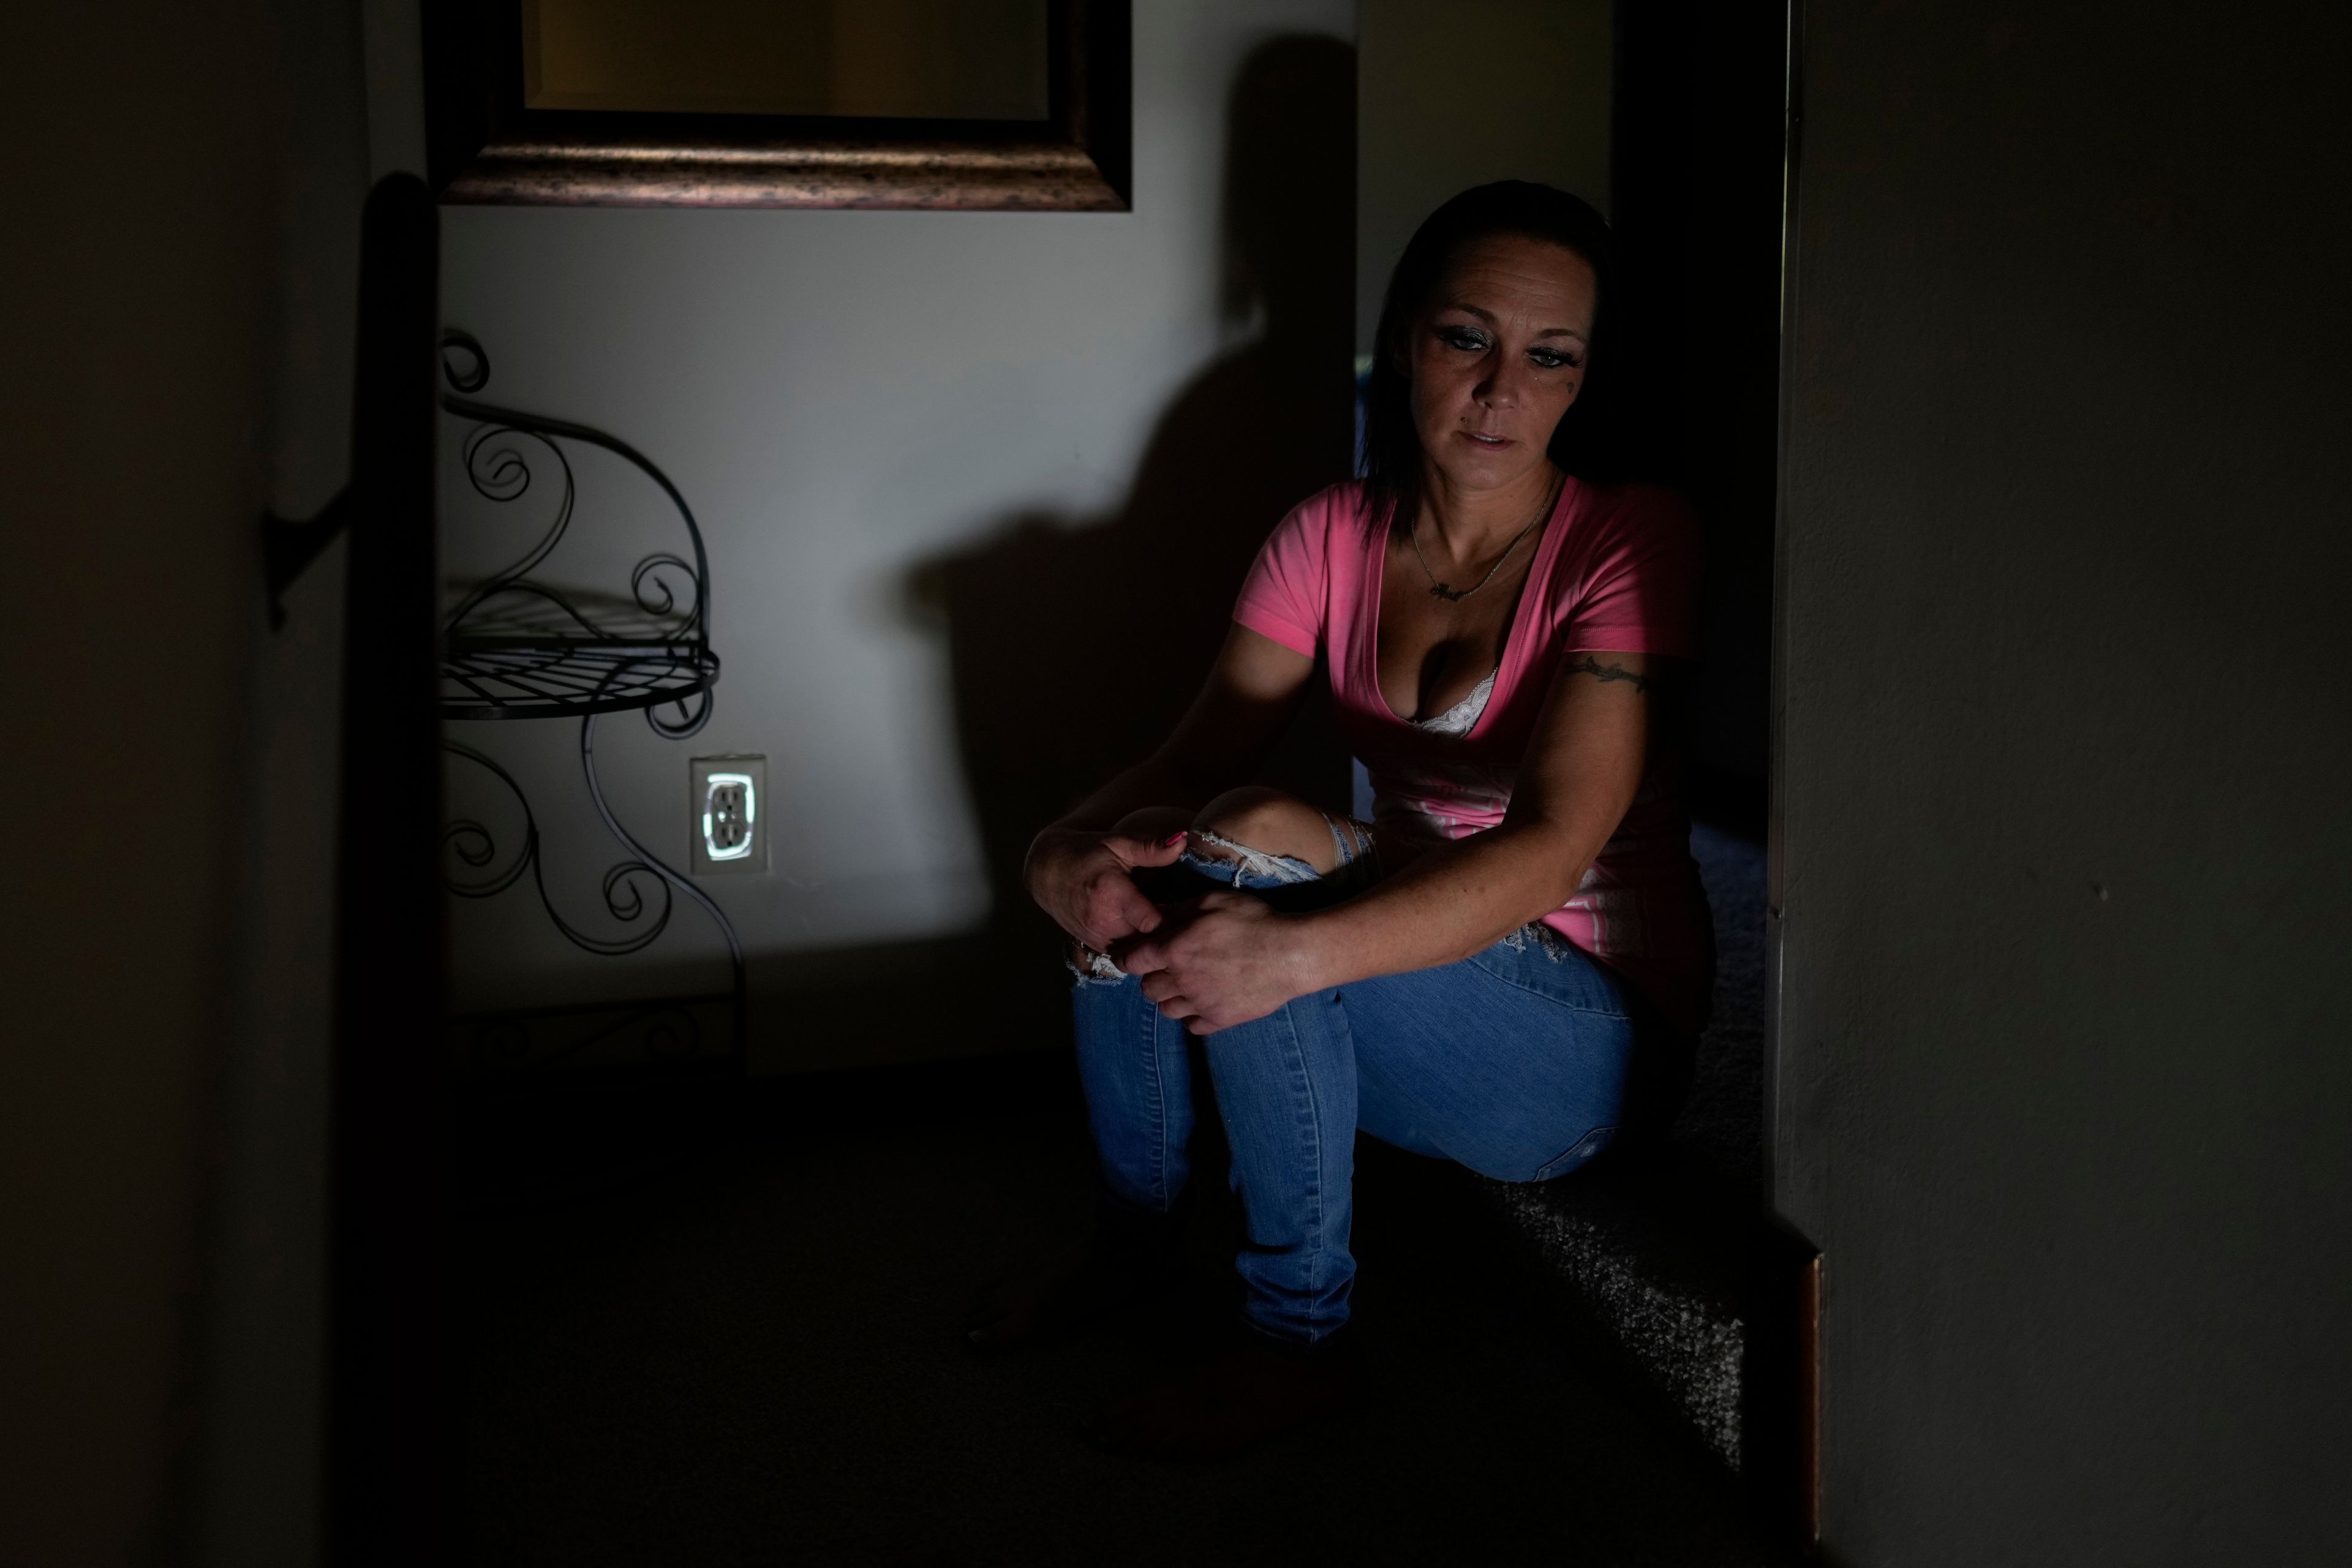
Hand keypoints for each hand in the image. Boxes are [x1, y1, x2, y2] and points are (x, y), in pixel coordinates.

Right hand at [1024, 825, 1188, 952]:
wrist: (1046, 872)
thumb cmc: (1085, 853)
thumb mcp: (1117, 844)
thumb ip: (1151, 848)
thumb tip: (1183, 841)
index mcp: (1113, 897)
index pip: (1155, 925)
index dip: (1177, 924)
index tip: (1191, 915)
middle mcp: (1105, 924)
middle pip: (1150, 945)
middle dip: (1171, 938)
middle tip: (1187, 924)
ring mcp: (1099, 939)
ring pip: (1139, 954)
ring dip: (1155, 946)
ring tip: (1170, 930)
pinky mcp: (1095, 947)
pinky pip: (1126, 956)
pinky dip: (1140, 948)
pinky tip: (1149, 934)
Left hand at [1115, 893, 1321, 1034]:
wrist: (1291, 953)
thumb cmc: (1253, 920)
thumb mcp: (1213, 901)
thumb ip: (1178, 909)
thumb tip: (1154, 912)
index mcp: (1174, 950)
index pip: (1132, 961)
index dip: (1126, 957)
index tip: (1129, 955)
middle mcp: (1182, 981)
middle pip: (1147, 989)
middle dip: (1151, 976)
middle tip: (1166, 966)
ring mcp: (1201, 1004)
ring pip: (1167, 1010)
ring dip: (1170, 997)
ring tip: (1185, 985)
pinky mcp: (1220, 1020)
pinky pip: (1192, 1026)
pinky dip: (1192, 1016)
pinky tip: (1203, 1001)